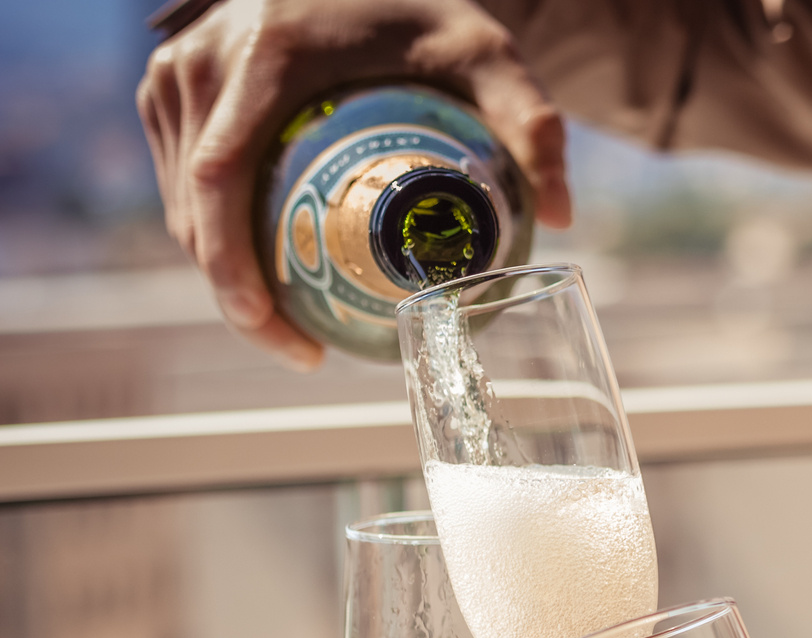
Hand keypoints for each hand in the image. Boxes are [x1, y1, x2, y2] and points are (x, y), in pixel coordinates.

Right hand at [138, 0, 570, 369]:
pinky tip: (272, 273)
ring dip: (225, 271)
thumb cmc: (421, 6)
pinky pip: (186, 176)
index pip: (221, 182)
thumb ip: (528, 121)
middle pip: (194, 206)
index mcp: (264, 59)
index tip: (273, 328)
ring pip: (183, 199)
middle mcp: (200, 64)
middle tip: (303, 352)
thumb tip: (560, 215)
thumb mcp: (485, 52)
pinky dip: (218, 232)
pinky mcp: (172, 85)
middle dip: (235, 294)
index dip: (232, 267)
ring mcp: (176, 74)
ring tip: (294, 325)